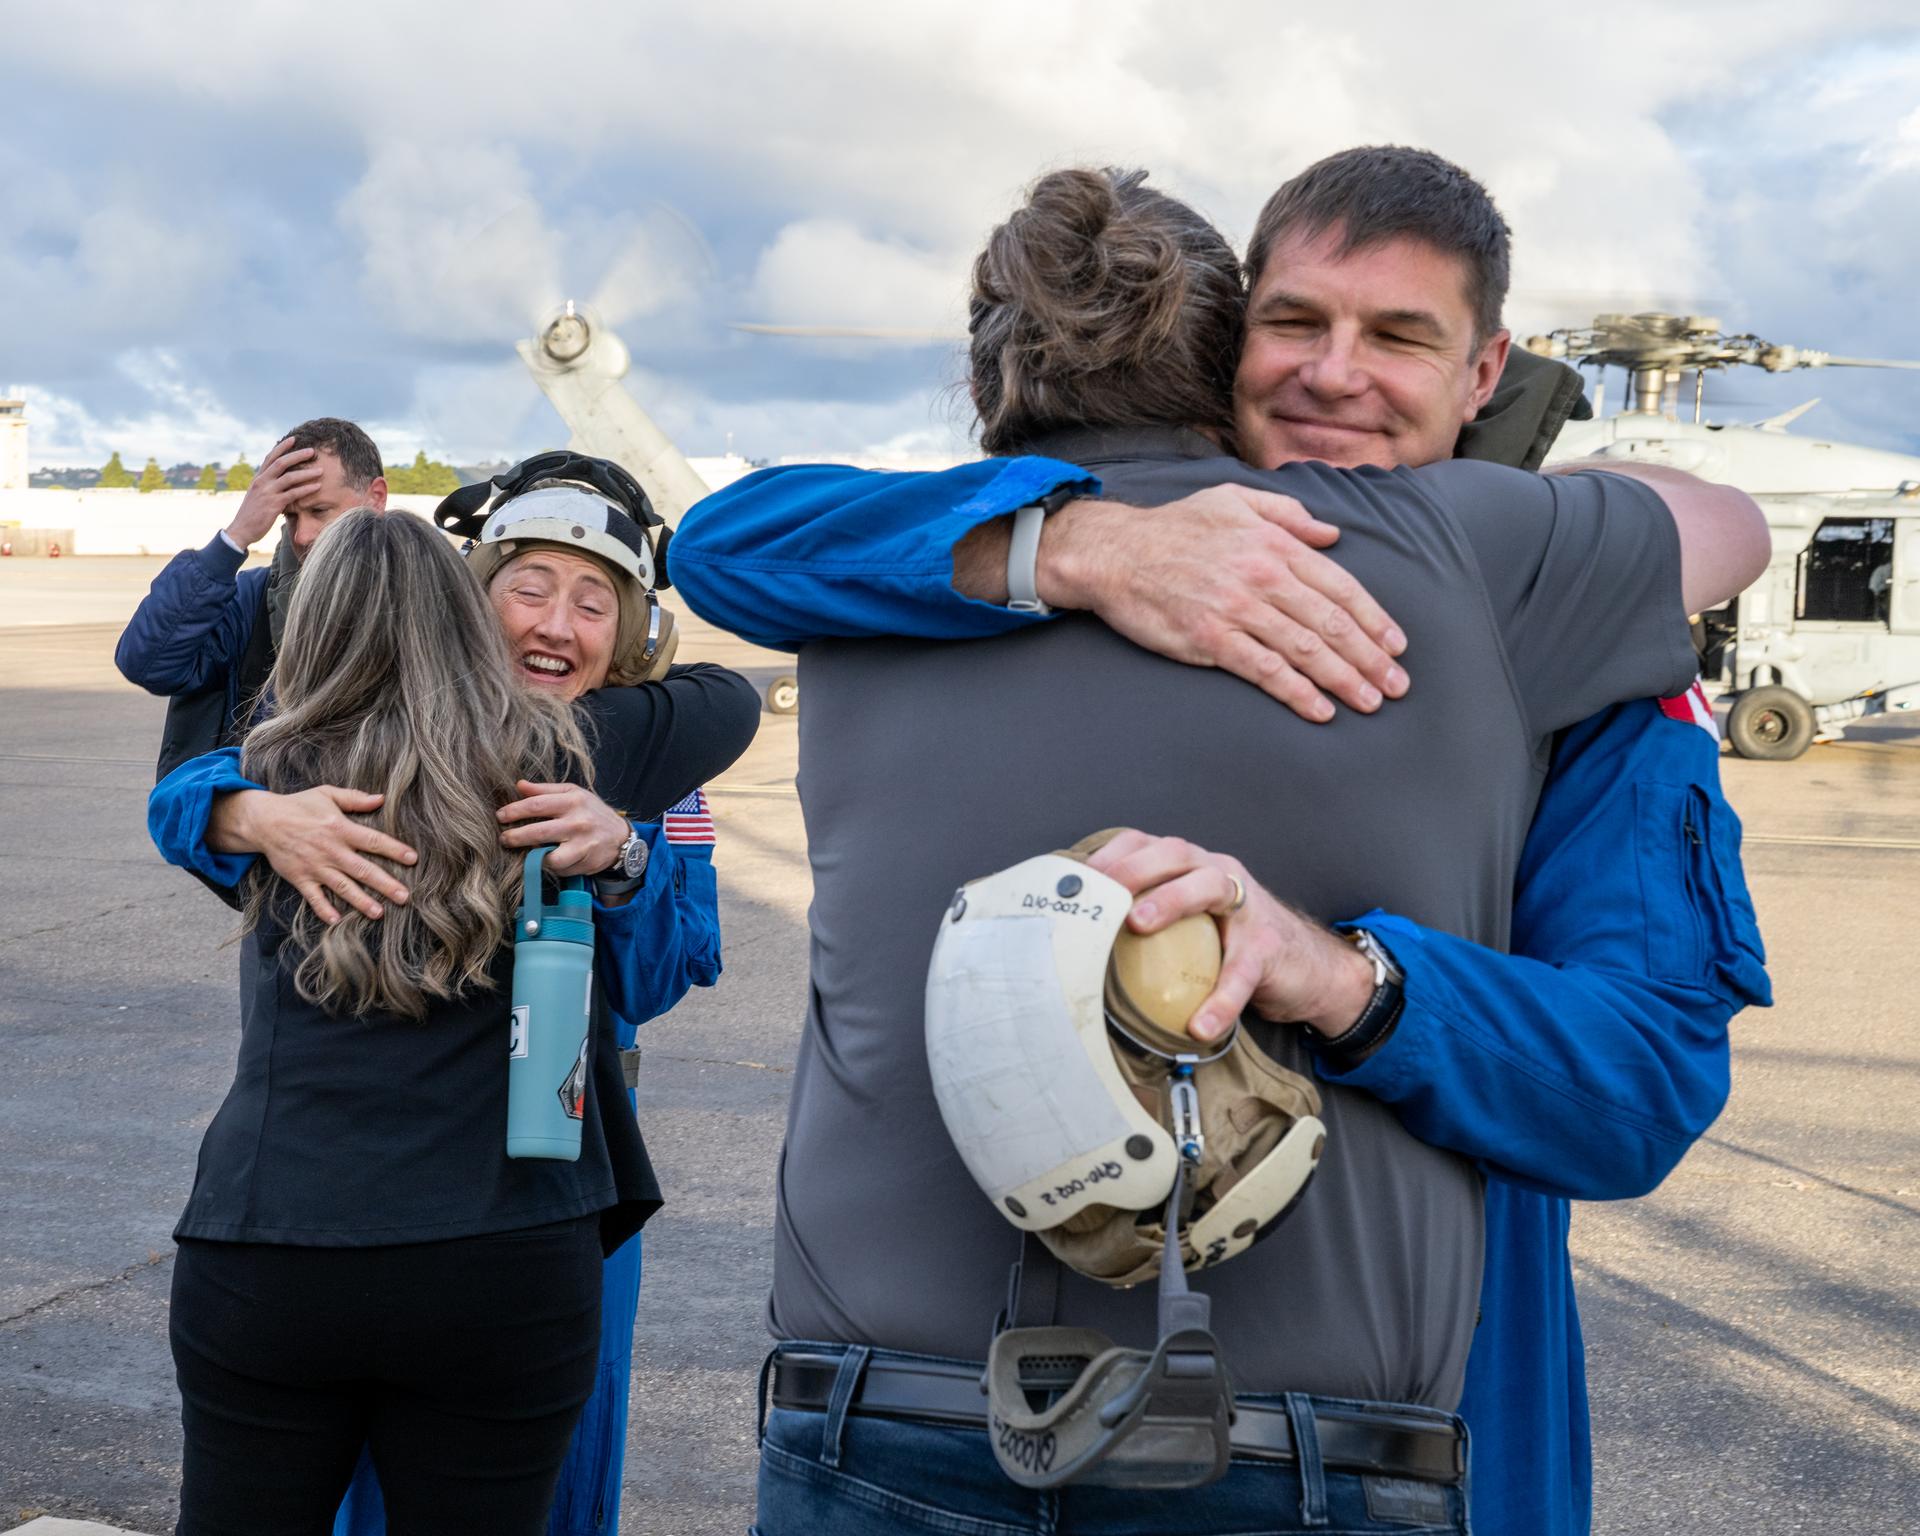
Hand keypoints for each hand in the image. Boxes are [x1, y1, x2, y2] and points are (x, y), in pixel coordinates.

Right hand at [213, 786, 417, 924]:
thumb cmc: (299, 805)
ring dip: (361, 901)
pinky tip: (337, 921)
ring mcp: (315, 866)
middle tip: (405, 897)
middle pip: (363, 870)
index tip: (413, 859)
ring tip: (379, 913)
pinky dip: (324, 910)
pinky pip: (314, 897)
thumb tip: (382, 799)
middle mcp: (331, 850)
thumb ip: (355, 798)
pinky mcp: (300, 878)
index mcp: (340, 828)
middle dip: (385, 884)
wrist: (263, 820)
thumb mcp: (327, 794)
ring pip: (343, 887)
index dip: (394, 850)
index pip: (373, 841)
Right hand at [224, 436, 322, 548]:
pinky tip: (317, 487)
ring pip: (289, 477)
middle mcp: (262, 482)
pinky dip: (306, 489)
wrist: (241, 530)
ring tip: (321, 470)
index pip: (270, 458)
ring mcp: (267, 493)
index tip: (293, 439)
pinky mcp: (273, 505)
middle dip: (297, 455)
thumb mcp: (257, 495)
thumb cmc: (252, 514)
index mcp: (258, 478)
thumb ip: (267, 486)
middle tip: (312, 451)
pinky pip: (293, 494)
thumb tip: (280, 479)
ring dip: (307, 473)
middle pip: (281, 463)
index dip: (282, 447)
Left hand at [497, 781, 629, 876]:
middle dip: (514, 836)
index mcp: (573, 801)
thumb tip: (519, 785)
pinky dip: (548, 865)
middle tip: (503, 838)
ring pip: (547, 856)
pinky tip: (546, 859)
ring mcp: (582, 845)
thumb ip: (545, 790)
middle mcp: (578, 822)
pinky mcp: (584, 863)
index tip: (500, 816)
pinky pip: (558, 868)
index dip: (514, 811)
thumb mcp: (573, 794)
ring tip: (524, 851)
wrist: (621, 837)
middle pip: (537, 831)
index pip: (536, 805)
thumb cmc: (592, 812)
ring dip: (530, 855)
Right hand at [1042, 490, 1409, 722]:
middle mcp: (1263, 576)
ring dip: (1345, 679)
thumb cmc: (1175, 527)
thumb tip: (1332, 534)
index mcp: (1274, 544)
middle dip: (1371, 657)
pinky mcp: (1211, 640)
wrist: (1115, 554)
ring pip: (1306, 650)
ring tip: (1372, 702)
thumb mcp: (1235, 500)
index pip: (1340, 586)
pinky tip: (1320, 709)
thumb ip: (1288, 514)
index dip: (1374, 619)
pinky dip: (1297, 692)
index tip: (1396, 645)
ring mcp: (1238, 610)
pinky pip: (1265, 670)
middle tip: (1397, 685)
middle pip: (1331, 623)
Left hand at [1086, 830, 1375, 1041]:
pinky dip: (1221, 998)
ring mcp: (1246, 906)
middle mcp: (1218, 873)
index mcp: (1191, 866)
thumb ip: (1146, 921)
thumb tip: (1080, 949)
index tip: (1078, 876)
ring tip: (1138, 922)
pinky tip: (1201, 1024)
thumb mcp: (1187, 925)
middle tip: (1101, 891)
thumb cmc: (1230, 943)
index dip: (1111, 854)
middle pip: (1176, 853)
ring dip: (1170, 900)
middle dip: (1133, 867)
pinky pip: (1241, 970)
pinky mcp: (1267, 946)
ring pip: (1209, 887)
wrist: (1306, 967)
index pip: (1146, 843)